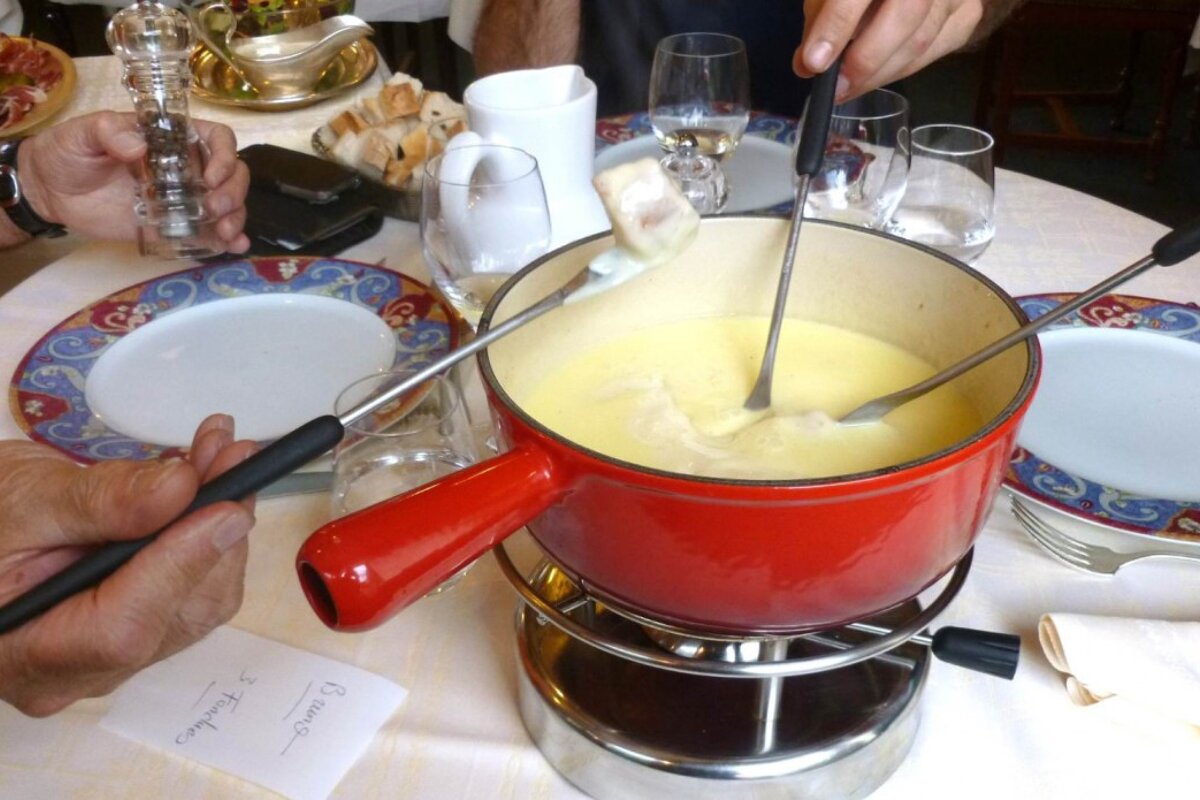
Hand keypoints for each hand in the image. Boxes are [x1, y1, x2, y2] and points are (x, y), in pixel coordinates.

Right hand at [0, 414, 256, 716]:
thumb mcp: (22, 499)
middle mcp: (81, 673)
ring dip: (222, 520)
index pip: (122, 632)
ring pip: (202, 599)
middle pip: (178, 616)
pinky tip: (208, 480)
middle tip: (232, 455)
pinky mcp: (146, 627)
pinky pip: (199, 586)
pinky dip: (212, 529)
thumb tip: (178, 490)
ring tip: (220, 453)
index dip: (181, 567)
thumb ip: (96, 501)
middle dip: (213, 529)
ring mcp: (118, 656)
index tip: (225, 506)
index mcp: (24, 656)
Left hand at [18, 111, 250, 252]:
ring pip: (228, 204)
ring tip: (224, 233)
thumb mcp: (81, 133)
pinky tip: (234, 248)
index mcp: (171, 138)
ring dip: (235, 217)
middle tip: (214, 209)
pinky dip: (227, 241)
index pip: (215, 138)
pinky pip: (208, 232)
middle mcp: (185, 166)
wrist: (50, 190)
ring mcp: (183, 198)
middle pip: (232, 174)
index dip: (224, 155)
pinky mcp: (174, 225)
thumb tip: (138, 145)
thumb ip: (107, 131)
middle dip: (232, 192)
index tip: (210, 176)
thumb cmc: (68, 152)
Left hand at [795, 0, 988, 99]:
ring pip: (921, 40)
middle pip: (907, 14)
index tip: (813, 62)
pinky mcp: (968, 13)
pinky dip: (902, 69)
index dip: (836, 25)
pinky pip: (936, 50)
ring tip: (848, 89)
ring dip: (880, 74)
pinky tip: (877, 76)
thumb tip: (807, 64)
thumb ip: (820, 17)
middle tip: (836, 88)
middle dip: (865, 60)